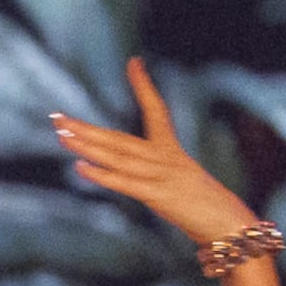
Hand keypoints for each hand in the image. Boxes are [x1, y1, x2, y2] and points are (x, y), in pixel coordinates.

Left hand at [51, 61, 265, 253]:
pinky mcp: (158, 196)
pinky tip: (79, 167)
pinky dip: (101, 175)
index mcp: (171, 150)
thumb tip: (139, 177)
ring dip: (86, 146)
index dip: (144, 86)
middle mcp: (164, 157)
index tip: (134, 62)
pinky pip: (125, 183)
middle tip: (57, 117)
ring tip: (61, 135)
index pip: (156, 109)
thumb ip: (158, 177)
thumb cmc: (207, 208)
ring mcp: (161, 175)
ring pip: (117, 156)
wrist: (228, 223)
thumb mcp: (181, 184)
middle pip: (118, 137)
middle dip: (85, 128)